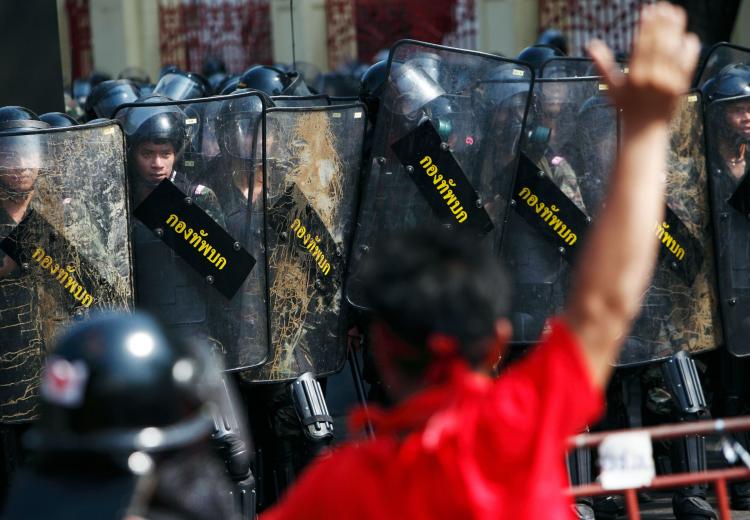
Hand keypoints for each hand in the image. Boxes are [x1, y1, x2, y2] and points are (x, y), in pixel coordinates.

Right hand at [588, 2, 699, 123]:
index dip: (647, 26)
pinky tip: (685, 35)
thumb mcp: (611, 87)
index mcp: (634, 77)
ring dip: (676, 28)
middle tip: (664, 7)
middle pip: (660, 43)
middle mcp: (652, 78)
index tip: (648, 11)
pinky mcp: (681, 85)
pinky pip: (687, 60)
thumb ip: (602, 64)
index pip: (642, 45)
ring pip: (674, 49)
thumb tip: (590, 45)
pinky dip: (688, 46)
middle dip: (662, 22)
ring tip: (675, 13)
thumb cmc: (626, 107)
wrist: (645, 130)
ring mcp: (668, 81)